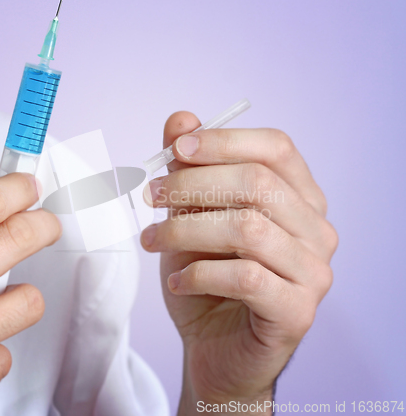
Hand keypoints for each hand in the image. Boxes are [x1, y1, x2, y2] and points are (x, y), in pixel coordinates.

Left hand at [141, 112, 337, 414]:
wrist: (216, 347)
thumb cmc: (207, 277)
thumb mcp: (191, 216)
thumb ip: (189, 169)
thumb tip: (181, 121)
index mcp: (300, 197)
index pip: (275, 148)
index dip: (224, 141)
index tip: (176, 148)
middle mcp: (317, 230)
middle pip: (259, 183)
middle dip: (193, 183)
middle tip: (151, 194)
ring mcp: (314, 272)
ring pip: (248, 229)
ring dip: (186, 230)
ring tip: (152, 241)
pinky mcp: (297, 312)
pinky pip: (246, 278)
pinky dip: (198, 274)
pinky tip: (176, 282)